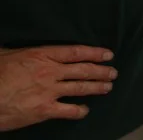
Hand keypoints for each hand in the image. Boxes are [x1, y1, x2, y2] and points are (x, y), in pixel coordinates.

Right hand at [0, 45, 116, 130]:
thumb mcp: (6, 54)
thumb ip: (20, 51)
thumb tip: (19, 49)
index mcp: (42, 55)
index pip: (76, 52)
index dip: (94, 53)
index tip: (108, 54)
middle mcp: (50, 72)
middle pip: (83, 70)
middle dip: (101, 71)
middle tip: (113, 72)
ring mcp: (49, 92)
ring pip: (81, 88)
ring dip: (97, 88)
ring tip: (108, 87)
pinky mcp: (44, 110)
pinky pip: (68, 111)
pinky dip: (79, 111)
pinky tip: (85, 110)